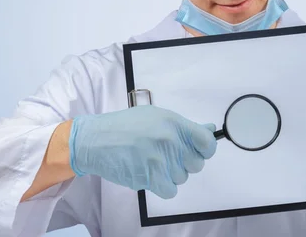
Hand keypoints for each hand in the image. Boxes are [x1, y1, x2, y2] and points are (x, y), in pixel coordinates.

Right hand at [68, 105, 216, 198]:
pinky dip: (163, 186)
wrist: (96, 140)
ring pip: (182, 178)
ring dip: (171, 174)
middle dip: (185, 163)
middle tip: (168, 156)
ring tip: (153, 161)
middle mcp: (169, 141)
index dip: (206, 149)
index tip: (200, 151)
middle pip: (196, 164)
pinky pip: (171, 190)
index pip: (207, 142)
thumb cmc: (125, 126)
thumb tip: (210, 130)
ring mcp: (159, 160)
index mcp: (174, 123)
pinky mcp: (149, 177)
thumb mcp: (155, 116)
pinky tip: (151, 174)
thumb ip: (183, 126)